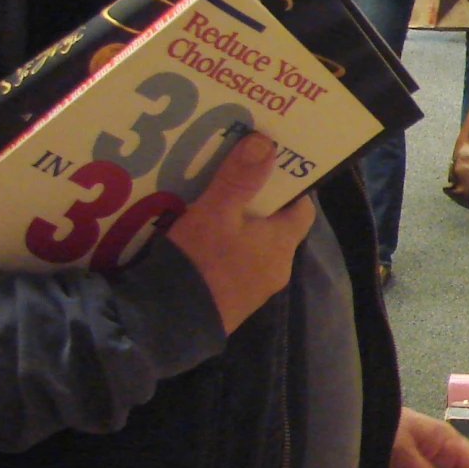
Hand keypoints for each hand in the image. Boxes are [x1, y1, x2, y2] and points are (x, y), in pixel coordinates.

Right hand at [163, 132, 314, 333]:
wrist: (166, 324)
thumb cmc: (199, 263)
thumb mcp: (215, 213)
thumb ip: (239, 179)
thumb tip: (266, 142)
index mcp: (282, 245)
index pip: (301, 208)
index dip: (289, 185)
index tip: (269, 164)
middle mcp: (277, 268)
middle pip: (275, 225)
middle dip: (256, 202)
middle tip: (233, 175)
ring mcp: (254, 289)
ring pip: (252, 245)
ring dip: (236, 225)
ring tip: (211, 200)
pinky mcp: (231, 301)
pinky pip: (234, 264)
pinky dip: (223, 246)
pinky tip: (197, 235)